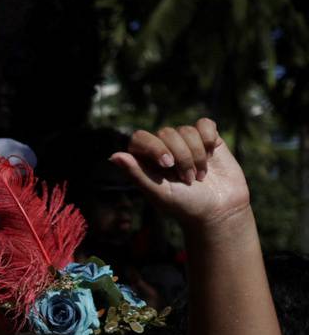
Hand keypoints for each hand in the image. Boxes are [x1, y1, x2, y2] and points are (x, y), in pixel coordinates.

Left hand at [109, 119, 250, 229]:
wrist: (220, 210)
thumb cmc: (185, 205)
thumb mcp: (158, 192)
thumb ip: (136, 174)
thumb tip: (113, 156)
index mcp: (145, 160)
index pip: (140, 138)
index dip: (154, 147)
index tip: (167, 164)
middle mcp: (164, 147)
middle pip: (166, 133)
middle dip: (181, 157)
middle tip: (187, 179)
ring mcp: (185, 142)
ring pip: (187, 131)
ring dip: (196, 155)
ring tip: (199, 176)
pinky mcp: (208, 139)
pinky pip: (205, 124)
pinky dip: (209, 139)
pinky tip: (211, 154)